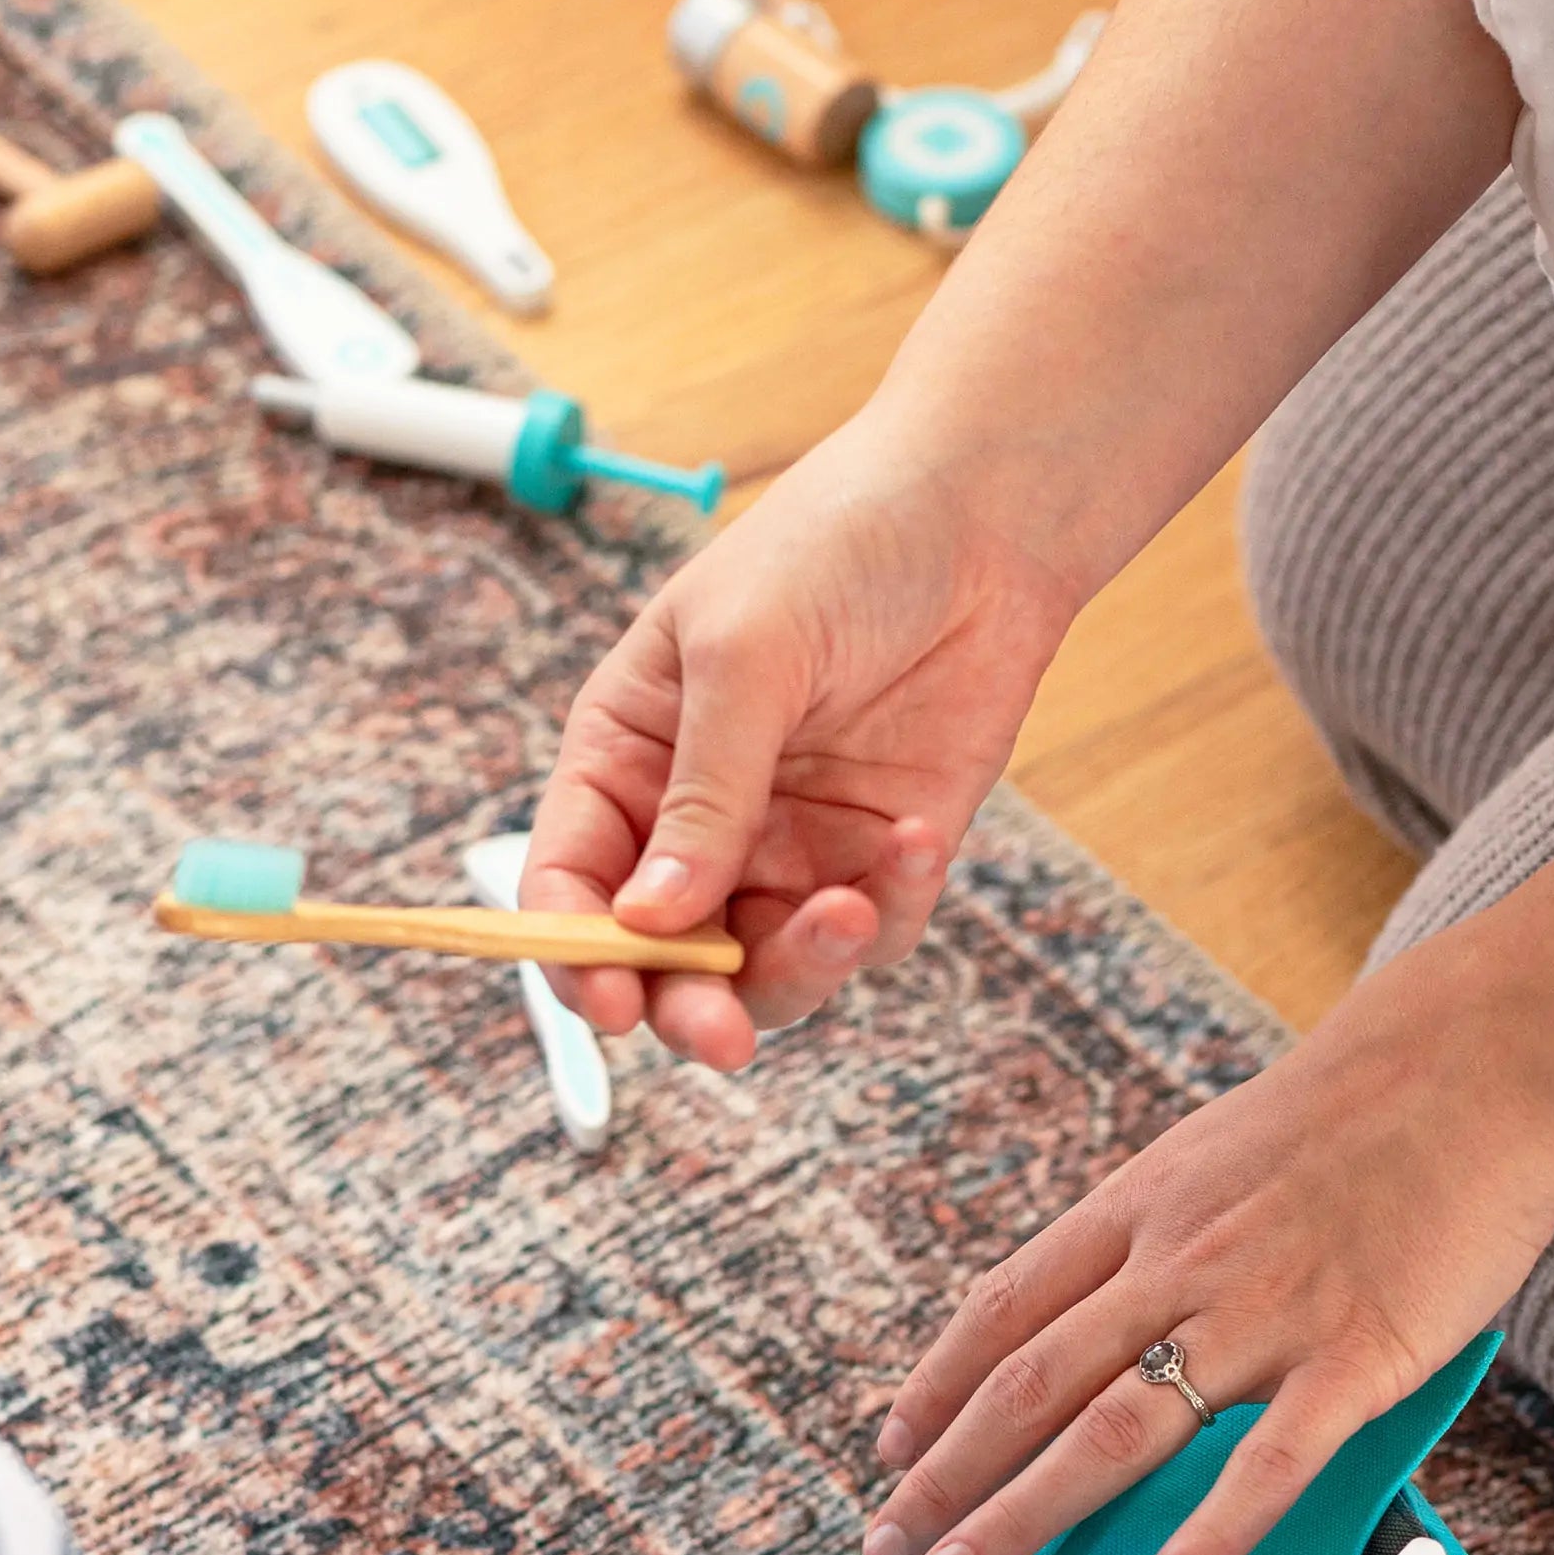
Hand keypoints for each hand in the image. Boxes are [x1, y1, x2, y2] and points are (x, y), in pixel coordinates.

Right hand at [523, 413, 1082, 1069]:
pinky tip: (918, 836)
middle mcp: (695, 824)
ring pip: (767, 971)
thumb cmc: (834, 547)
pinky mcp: (876, 862)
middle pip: (666, 958)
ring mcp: (788, 850)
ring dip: (798, 969)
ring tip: (845, 916)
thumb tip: (653, 917)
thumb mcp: (746, 654)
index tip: (609, 999)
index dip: (577, 951)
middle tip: (721, 1038)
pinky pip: (871, 933)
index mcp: (626, 761)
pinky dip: (891, 908)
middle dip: (687, 1004)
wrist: (981, 516)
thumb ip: (703, 793)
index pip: (573, 881)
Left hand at [858, 740, 1553, 1554]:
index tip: (890, 1450)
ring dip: (1022, 1512)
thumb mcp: (1215, 1151)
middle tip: (888, 1548)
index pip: (1005, 1310)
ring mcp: (1261, 1314)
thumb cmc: (1359, 1111)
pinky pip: (1265, 1466)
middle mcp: (1177, 1264)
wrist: (1483, 1062)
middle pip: (1029, 1384)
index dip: (937, 1387)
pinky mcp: (1352, 1358)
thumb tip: (1106, 1304)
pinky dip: (1204, 1538)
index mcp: (1138, 1209)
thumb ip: (1156, 1231)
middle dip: (945, 1475)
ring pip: (1113, 1430)